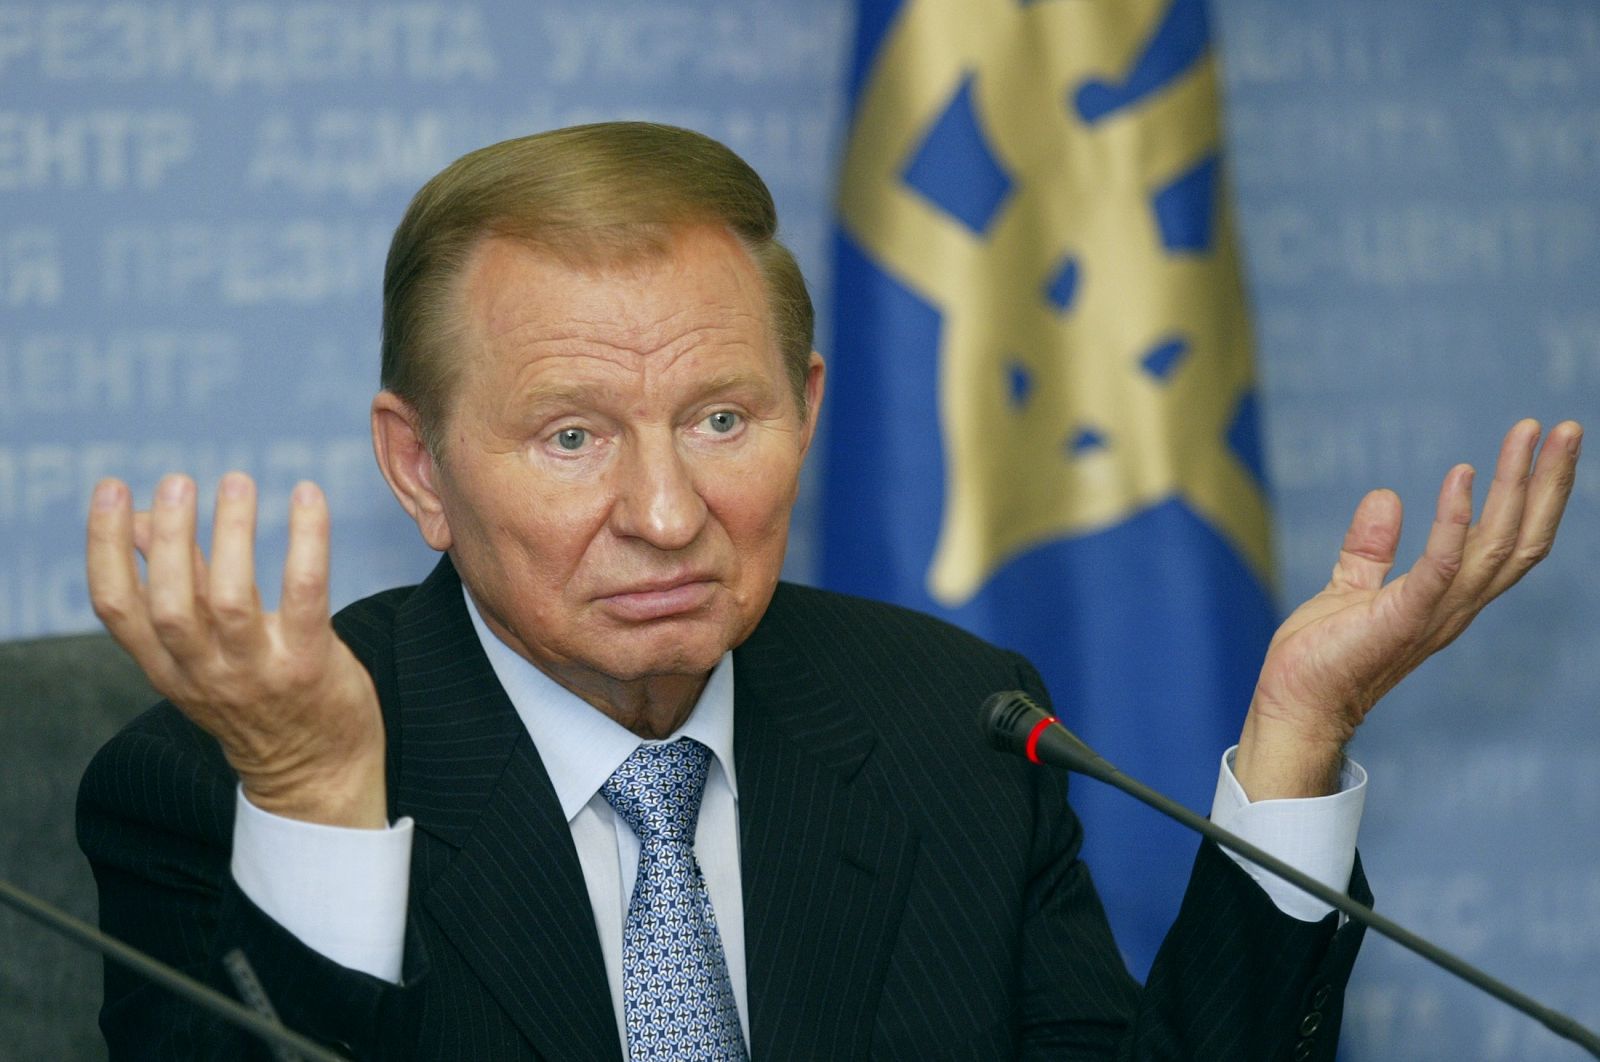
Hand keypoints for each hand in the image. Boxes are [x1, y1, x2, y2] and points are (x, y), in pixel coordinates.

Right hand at [86, 471, 385, 826]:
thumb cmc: (259, 697)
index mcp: (167, 668)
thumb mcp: (203, 651)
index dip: (104, 547)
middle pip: (169, 604)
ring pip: (230, 601)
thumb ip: (179, 581)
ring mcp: (258, 673)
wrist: (315, 775)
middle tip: (178, 480)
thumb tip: (136, 517)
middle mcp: (204, 674)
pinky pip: (304, 595)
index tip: (109, 489)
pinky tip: (308, 496)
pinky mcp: (310, 665)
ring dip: (231, 534)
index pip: (116, 608)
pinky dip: (307, 541)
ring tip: (236, 482)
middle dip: (168, 537)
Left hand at [1233, 419, 1582, 800]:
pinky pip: (1440, 565)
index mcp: (1450, 596)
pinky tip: (1461, 475)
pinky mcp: (1402, 618)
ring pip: (1497, 544)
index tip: (1544, 443)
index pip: (1510, 540)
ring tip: (1530, 434)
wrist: (1296, 705)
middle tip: (1567, 427)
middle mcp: (1456, 604)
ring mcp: (1434, 613)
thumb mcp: (1350, 587)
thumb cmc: (1323, 658)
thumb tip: (1386, 496)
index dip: (1533, 494)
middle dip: (1548, 482)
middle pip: (1523, 538)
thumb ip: (1372, 547)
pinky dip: (1454, 520)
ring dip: (1515, 485)